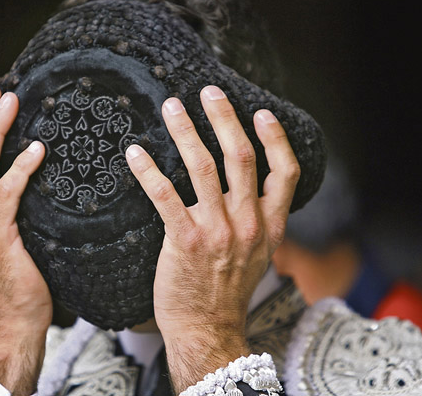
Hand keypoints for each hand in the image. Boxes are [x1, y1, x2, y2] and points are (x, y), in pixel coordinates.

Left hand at [126, 86, 299, 392]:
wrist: (207, 329)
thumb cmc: (227, 291)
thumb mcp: (257, 258)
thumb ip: (258, 223)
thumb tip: (250, 193)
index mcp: (270, 226)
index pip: (285, 174)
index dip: (275, 139)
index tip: (261, 112)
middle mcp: (248, 224)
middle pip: (240, 157)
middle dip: (224, 118)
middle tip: (208, 92)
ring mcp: (217, 232)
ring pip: (203, 167)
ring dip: (186, 131)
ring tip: (171, 107)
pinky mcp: (185, 241)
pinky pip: (165, 195)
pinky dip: (149, 170)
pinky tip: (136, 152)